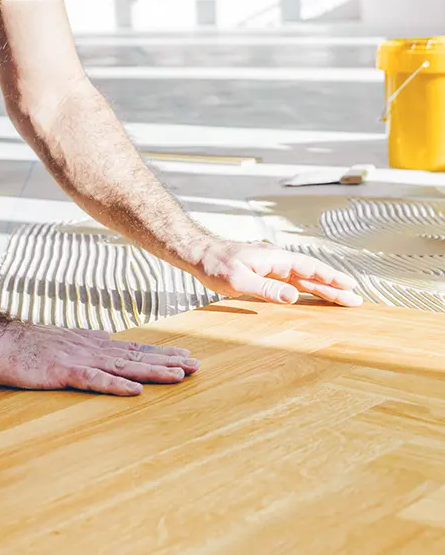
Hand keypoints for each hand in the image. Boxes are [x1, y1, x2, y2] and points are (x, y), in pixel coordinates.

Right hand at [0, 321, 199, 395]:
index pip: (134, 349)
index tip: (185, 355)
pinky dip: (116, 386)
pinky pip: (94, 380)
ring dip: (153, 371)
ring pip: (123, 367)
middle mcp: (92, 349)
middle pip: (137, 356)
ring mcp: (79, 360)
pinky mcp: (63, 373)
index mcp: (93, 344)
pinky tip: (135, 391)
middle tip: (197, 365)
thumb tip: (109, 338)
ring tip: (179, 375)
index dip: (161, 353)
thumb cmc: (28, 343)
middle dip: (168, 361)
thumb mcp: (64, 339)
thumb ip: (88, 340)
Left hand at [194, 239, 361, 306]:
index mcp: (275, 259)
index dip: (331, 279)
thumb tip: (294, 297)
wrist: (199, 254)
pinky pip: (291, 280)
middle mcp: (277, 260)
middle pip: (311, 274)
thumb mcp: (239, 281)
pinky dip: (305, 287)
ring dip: (322, 288)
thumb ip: (267, 289)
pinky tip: (312, 294)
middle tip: (355, 300)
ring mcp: (271, 265)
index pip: (310, 269)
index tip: (350, 287)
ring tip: (342, 299)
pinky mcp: (264, 271)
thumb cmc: (215, 266)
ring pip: (303, 278)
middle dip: (334, 287)